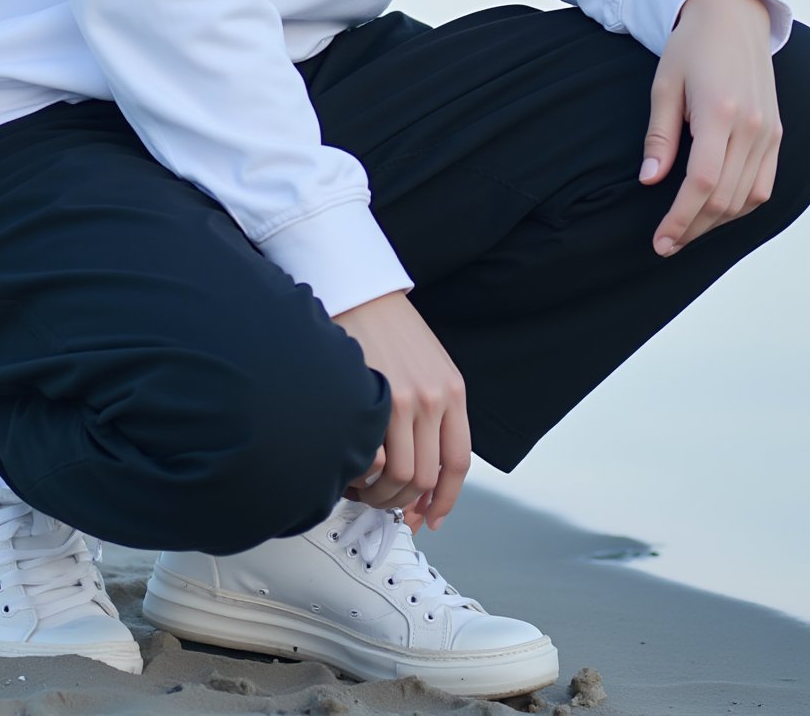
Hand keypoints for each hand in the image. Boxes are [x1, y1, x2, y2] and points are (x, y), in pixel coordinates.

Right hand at [329, 289, 469, 534]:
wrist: (362, 291)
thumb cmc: (392, 329)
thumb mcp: (431, 365)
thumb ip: (436, 411)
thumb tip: (424, 471)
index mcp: (453, 391)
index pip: (458, 463)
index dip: (445, 500)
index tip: (431, 517)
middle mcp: (433, 398)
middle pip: (425, 477)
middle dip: (405, 503)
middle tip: (388, 507)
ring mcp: (402, 399)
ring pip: (398, 475)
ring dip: (381, 495)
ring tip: (366, 492)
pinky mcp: (371, 397)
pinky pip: (372, 459)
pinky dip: (361, 476)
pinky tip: (351, 473)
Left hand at [639, 0, 781, 257]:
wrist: (733, 17)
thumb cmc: (692, 47)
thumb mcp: (664, 85)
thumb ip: (660, 136)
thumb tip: (650, 180)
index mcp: (719, 113)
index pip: (701, 182)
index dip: (680, 217)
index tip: (661, 239)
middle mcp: (752, 127)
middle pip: (725, 197)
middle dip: (693, 227)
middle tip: (666, 244)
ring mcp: (770, 132)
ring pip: (747, 198)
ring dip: (717, 222)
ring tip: (687, 230)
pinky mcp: (777, 133)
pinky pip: (765, 184)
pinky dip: (741, 205)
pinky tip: (717, 210)